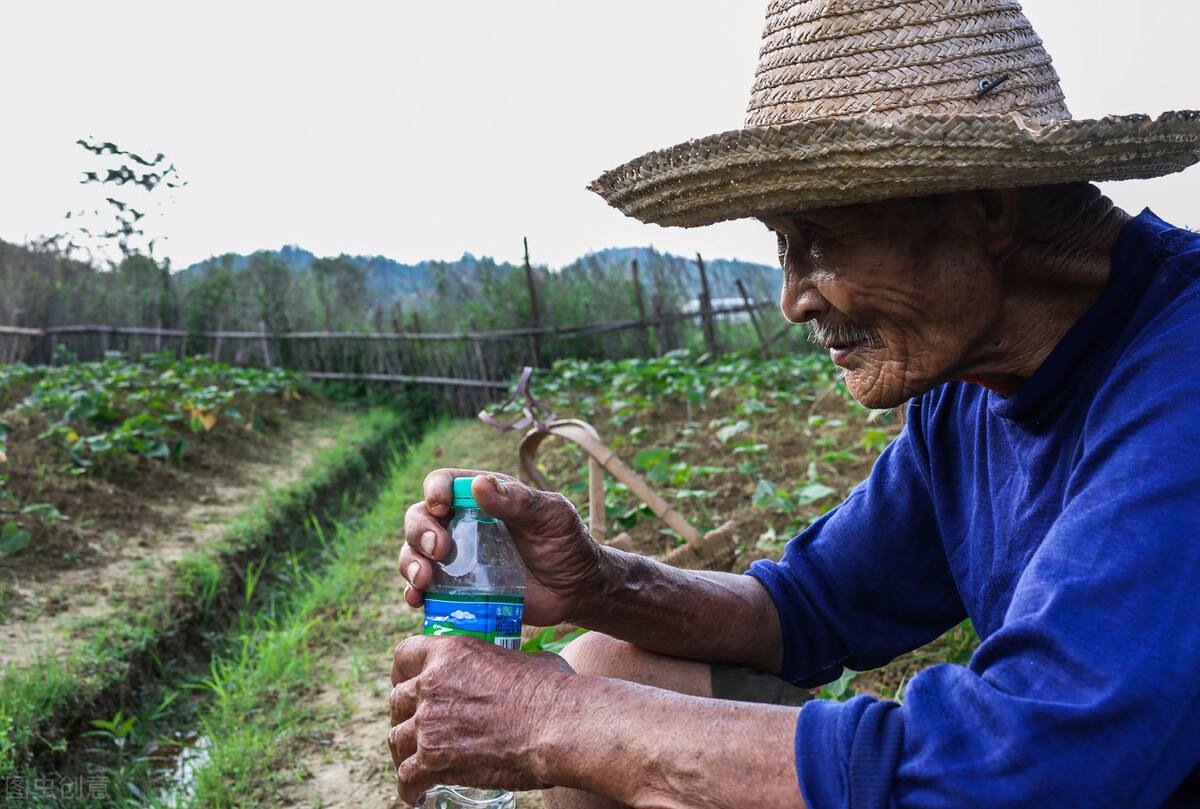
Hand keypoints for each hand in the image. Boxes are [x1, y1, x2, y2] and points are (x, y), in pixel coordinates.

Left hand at [388, 634, 573, 804]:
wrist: (556, 725)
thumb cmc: (552, 691)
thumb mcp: (525, 659)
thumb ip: (506, 664)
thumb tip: (519, 670)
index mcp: (451, 652)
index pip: (404, 655)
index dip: (401, 671)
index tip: (405, 683)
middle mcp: (432, 683)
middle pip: (397, 700)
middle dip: (404, 716)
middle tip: (416, 729)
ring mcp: (430, 722)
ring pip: (397, 739)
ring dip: (404, 753)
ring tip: (415, 765)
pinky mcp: (434, 758)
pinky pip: (407, 776)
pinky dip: (410, 787)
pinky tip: (419, 794)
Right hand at [400, 468, 607, 626]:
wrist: (576, 590)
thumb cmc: (567, 544)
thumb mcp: (552, 516)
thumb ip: (519, 501)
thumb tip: (478, 484)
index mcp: (484, 497)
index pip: (444, 483)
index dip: (435, 489)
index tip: (440, 504)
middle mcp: (462, 524)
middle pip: (420, 517)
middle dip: (419, 531)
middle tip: (438, 549)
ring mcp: (456, 558)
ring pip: (414, 553)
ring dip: (410, 563)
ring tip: (423, 579)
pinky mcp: (456, 590)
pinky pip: (423, 589)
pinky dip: (413, 593)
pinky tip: (417, 600)